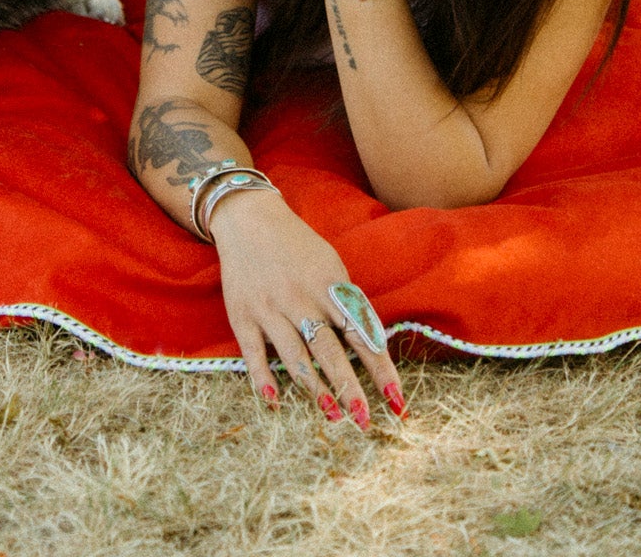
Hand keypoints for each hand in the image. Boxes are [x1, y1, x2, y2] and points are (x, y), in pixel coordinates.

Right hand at [209, 189, 406, 427]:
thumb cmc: (298, 248)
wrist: (249, 218)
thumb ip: (347, 303)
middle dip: (348, 387)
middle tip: (364, 421)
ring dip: (314, 389)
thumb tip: (372, 344)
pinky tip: (274, 402)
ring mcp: (270, 308)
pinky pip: (253, 353)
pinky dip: (263, 378)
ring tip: (332, 416)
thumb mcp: (330, 265)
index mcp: (328, 286)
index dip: (381, 369)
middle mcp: (300, 299)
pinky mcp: (243, 316)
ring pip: (295, 355)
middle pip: (329, 349)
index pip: (361, 333)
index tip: (397, 400)